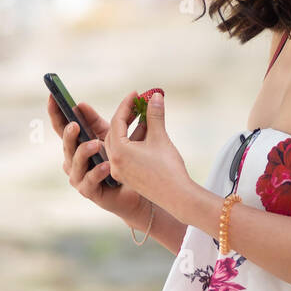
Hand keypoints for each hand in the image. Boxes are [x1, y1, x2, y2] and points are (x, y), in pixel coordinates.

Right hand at [48, 95, 146, 221]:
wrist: (135, 188)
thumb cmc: (119, 159)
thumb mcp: (109, 135)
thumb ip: (95, 121)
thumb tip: (80, 104)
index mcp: (76, 144)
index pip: (62, 127)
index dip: (55, 113)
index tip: (52, 97)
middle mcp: (73, 161)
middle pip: (66, 145)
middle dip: (69, 134)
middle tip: (75, 125)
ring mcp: (78, 177)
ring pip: (75, 163)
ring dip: (84, 152)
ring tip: (95, 144)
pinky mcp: (89, 191)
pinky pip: (90, 181)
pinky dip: (97, 172)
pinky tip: (106, 166)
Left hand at [104, 90, 191, 210]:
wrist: (176, 196)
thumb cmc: (168, 167)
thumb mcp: (160, 137)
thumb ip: (155, 115)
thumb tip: (155, 95)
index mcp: (119, 151)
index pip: (117, 121)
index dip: (126, 105)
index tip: (136, 94)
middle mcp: (114, 162)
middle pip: (114, 132)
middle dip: (125, 116)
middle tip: (137, 104)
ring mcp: (119, 171)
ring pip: (118, 144)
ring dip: (128, 129)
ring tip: (142, 117)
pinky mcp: (127, 177)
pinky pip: (123, 154)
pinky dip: (131, 142)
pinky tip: (145, 135)